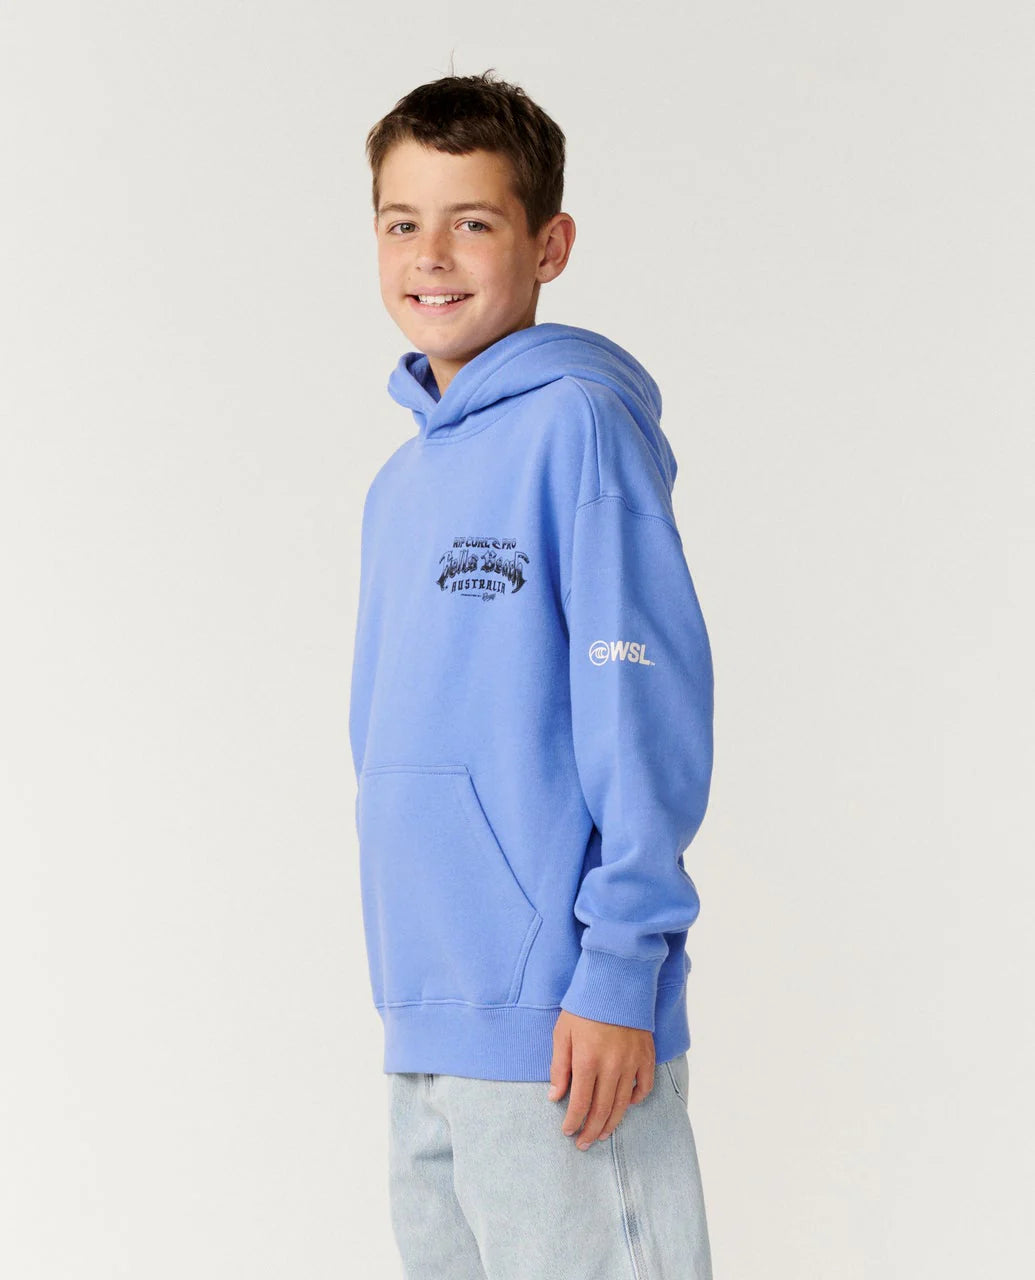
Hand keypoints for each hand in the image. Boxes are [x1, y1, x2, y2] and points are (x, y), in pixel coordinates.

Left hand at [547, 1009, 655, 1149]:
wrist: (615, 982)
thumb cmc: (584, 1007)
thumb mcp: (562, 1033)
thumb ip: (559, 1067)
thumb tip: (554, 1096)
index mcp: (587, 1060)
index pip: (580, 1102)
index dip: (573, 1121)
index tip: (567, 1132)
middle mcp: (611, 1066)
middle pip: (602, 1109)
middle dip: (590, 1130)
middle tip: (583, 1144)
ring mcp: (632, 1062)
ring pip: (623, 1103)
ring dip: (612, 1123)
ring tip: (602, 1134)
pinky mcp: (646, 1056)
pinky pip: (644, 1086)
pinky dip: (636, 1100)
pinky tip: (626, 1105)